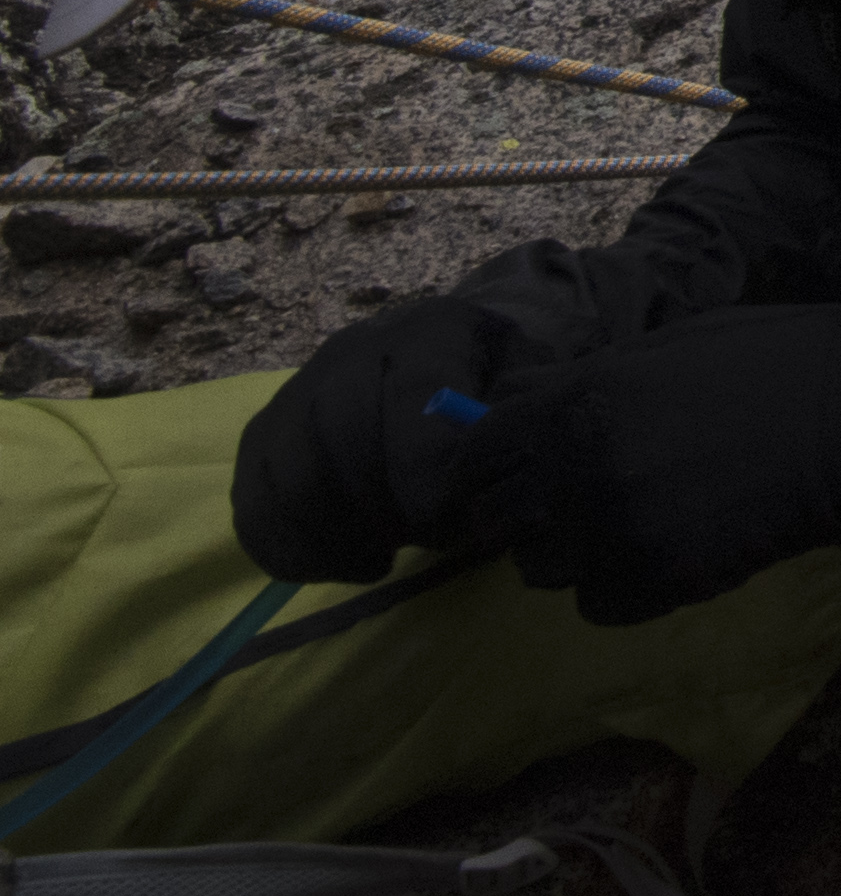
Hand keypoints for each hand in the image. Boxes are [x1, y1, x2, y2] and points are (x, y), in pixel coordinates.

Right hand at [231, 292, 536, 578]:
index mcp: (432, 331)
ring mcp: (298, 391)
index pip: (413, 393)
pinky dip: (291, 548)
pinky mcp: (262, 435)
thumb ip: (523, 427)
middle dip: (379, 508)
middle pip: (339, 435)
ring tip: (380, 558)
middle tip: (417, 543)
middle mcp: (353, 350)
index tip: (445, 520)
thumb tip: (502, 484)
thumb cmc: (496, 385)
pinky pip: (254, 502)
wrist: (450, 358)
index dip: (425, 467)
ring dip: (334, 536)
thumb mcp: (532, 389)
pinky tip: (339, 564)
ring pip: (289, 473)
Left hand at [452, 307, 840, 625]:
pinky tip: (660, 552)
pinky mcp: (658, 585)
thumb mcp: (662, 346)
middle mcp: (580, 474)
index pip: (476, 458)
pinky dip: (618, 588)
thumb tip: (512, 402)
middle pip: (497, 522)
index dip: (489, 465)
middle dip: (524, 512)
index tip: (515, 468)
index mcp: (577, 405)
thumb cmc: (767, 362)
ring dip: (571, 551)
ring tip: (624, 524)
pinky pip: (596, 606)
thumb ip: (579, 380)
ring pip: (542, 570)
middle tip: (569, 500)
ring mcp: (617, 536)